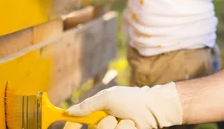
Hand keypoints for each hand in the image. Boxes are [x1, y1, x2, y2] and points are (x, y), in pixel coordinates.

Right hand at [68, 83, 182, 128]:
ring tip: (127, 121)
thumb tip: (69, 111)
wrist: (155, 109)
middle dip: (103, 126)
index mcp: (98, 112)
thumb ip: (88, 105)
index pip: (79, 122)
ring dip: (116, 127)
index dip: (72, 124)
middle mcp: (104, 123)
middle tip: (112, 119)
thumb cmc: (132, 99)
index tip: (69, 123)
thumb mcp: (108, 98)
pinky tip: (133, 126)